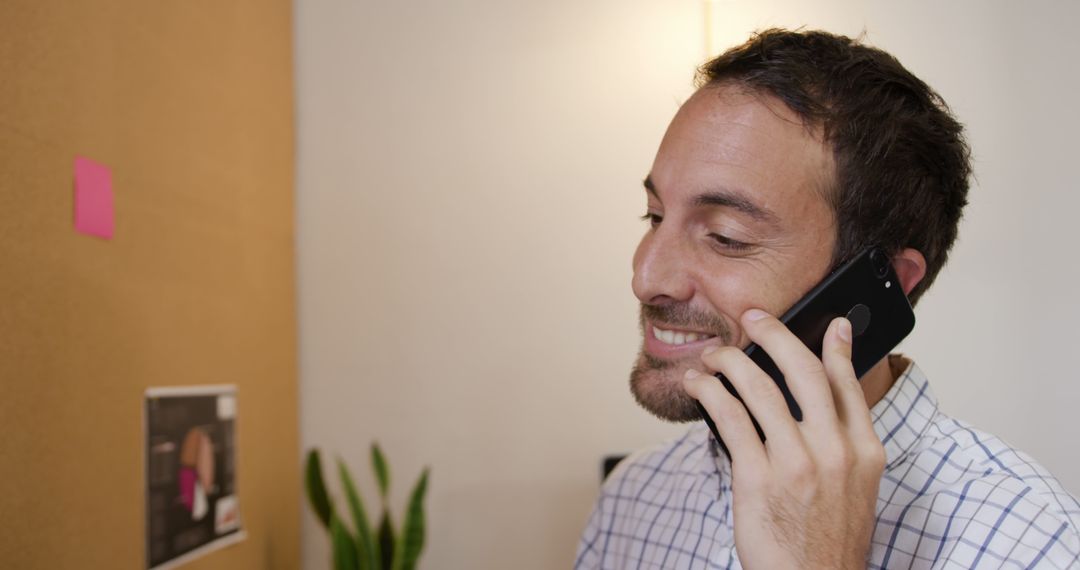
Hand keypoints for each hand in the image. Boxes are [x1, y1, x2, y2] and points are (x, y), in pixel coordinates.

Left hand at [682, 309, 885, 568]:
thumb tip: (821, 411)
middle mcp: (835, 451)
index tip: (831, 322)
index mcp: (865, 452)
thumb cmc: (828, 544)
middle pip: (803, 371)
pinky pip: (730, 418)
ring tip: (714, 355)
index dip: (838, 347)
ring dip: (730, 362)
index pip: (849, 384)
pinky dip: (710, 393)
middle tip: (754, 317)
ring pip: (759, 387)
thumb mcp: (855, 492)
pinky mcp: (758, 478)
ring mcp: (797, 463)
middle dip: (774, 334)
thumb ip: (844, 447)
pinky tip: (700, 385)